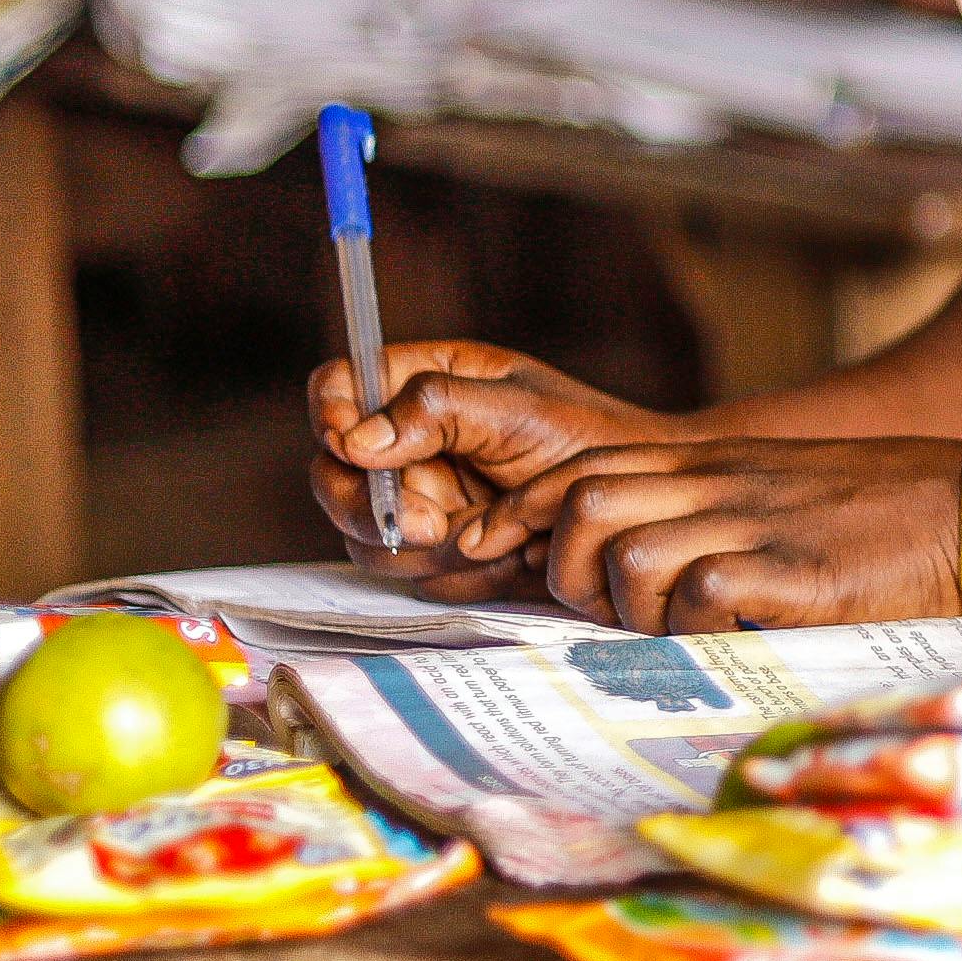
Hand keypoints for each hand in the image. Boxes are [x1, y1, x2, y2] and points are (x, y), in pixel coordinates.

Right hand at [309, 340, 678, 576]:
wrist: (632, 509)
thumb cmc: (587, 439)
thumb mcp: (519, 410)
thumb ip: (436, 411)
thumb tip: (354, 438)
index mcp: (421, 384)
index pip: (338, 388)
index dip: (330, 413)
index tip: (348, 443)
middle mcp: (406, 443)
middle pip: (334, 476)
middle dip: (374, 507)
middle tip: (428, 526)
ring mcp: (415, 501)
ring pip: (367, 537)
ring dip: (427, 548)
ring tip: (494, 536)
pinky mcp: (436, 551)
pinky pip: (413, 576)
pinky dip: (459, 575)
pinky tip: (510, 558)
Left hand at [531, 434, 961, 631]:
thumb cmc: (888, 509)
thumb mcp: (785, 486)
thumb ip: (718, 506)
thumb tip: (646, 558)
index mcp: (717, 462)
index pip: (584, 467)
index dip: (524, 512)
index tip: (498, 550)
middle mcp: (724, 484)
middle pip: (585, 502)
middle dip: (565, 567)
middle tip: (601, 609)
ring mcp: (757, 524)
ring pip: (630, 552)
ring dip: (631, 604)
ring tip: (674, 628)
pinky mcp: (795, 571)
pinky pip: (702, 593)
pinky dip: (697, 625)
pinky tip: (733, 634)